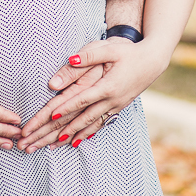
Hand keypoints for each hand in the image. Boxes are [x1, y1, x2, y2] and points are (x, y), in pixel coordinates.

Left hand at [17, 37, 167, 151]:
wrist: (153, 61)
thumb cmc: (130, 52)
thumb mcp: (110, 50)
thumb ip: (89, 56)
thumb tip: (71, 59)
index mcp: (107, 86)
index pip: (82, 99)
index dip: (66, 107)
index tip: (51, 116)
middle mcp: (111, 100)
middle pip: (81, 118)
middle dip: (60, 129)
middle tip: (43, 138)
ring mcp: (115, 106)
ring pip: (89, 125)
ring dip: (70, 136)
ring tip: (52, 145)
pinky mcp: (118, 108)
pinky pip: (99, 125)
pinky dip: (86, 134)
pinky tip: (75, 141)